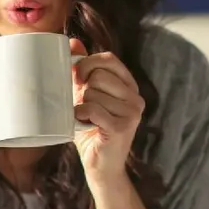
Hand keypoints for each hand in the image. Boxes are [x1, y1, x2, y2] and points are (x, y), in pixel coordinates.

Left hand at [70, 38, 144, 184]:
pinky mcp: (123, 127)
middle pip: (99, 75)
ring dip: (81, 105)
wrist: (101, 166)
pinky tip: (82, 123)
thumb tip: (72, 42)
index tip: (77, 77)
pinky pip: (93, 109)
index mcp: (129, 86)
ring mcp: (132, 112)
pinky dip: (80, 115)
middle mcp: (135, 97)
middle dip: (83, 89)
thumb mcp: (86, 96)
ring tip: (86, 119)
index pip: (109, 59)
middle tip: (82, 105)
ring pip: (93, 92)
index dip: (88, 63)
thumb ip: (83, 71)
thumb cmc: (91, 130)